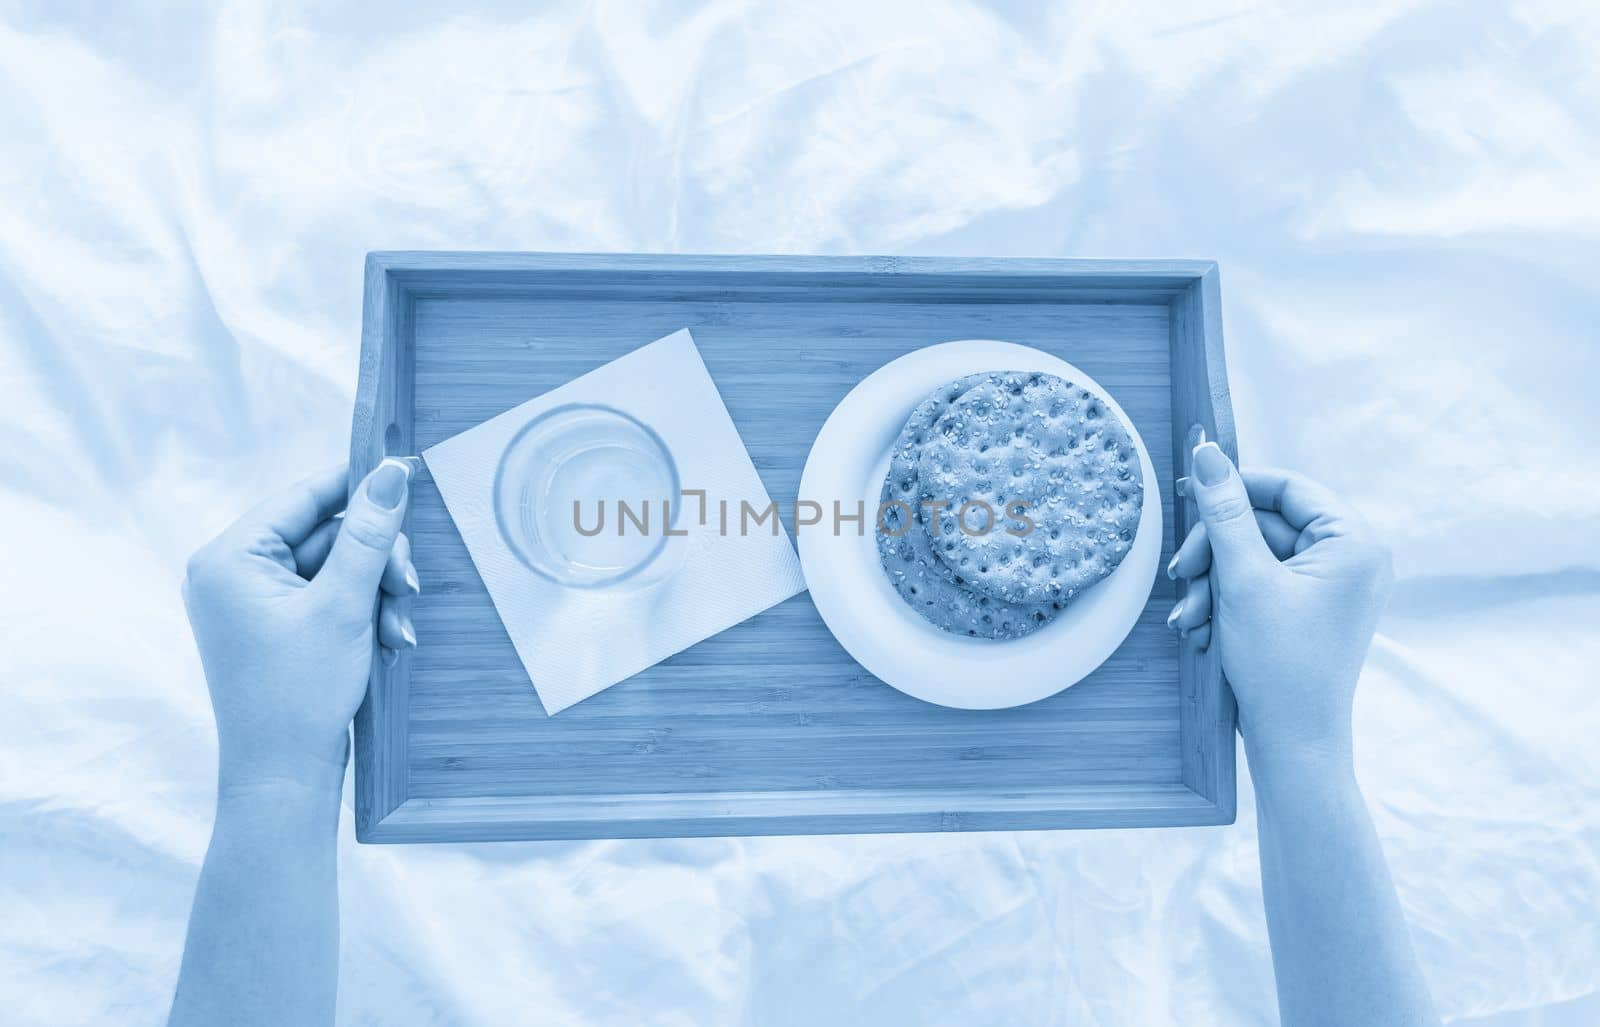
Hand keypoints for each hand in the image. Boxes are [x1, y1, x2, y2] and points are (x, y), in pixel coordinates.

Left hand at [182, 460, 417, 793]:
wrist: (283, 778)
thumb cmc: (298, 696)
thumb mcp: (343, 607)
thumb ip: (369, 536)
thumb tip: (393, 472)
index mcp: (230, 558)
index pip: (304, 497)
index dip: (359, 487)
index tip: (408, 474)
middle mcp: (234, 574)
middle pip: (327, 535)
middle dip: (376, 563)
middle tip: (408, 587)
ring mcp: (254, 603)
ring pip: (338, 569)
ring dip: (378, 593)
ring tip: (398, 630)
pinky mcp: (277, 628)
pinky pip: (331, 599)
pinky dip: (364, 614)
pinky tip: (387, 642)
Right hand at [1167, 444, 1392, 778]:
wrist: (1292, 742)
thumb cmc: (1281, 664)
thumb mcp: (1244, 580)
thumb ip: (1224, 512)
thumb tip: (1207, 452)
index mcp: (1353, 542)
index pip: (1286, 487)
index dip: (1232, 486)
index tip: (1185, 490)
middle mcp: (1349, 558)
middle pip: (1263, 523)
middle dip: (1214, 552)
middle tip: (1182, 573)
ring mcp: (1328, 586)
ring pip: (1251, 556)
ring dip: (1211, 583)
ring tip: (1190, 618)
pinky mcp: (1306, 609)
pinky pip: (1257, 584)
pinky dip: (1224, 602)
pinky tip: (1202, 631)